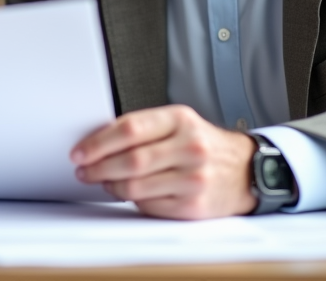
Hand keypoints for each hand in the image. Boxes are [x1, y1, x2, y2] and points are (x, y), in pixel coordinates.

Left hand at [71, 104, 255, 219]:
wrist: (246, 170)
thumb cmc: (203, 144)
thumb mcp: (179, 123)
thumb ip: (144, 128)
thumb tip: (98, 140)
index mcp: (180, 119)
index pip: (130, 129)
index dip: (98, 142)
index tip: (80, 151)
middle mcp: (190, 147)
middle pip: (130, 160)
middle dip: (98, 167)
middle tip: (83, 170)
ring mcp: (193, 178)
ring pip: (136, 187)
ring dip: (111, 185)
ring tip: (103, 181)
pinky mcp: (193, 205)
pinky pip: (150, 206)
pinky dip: (133, 200)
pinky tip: (128, 193)